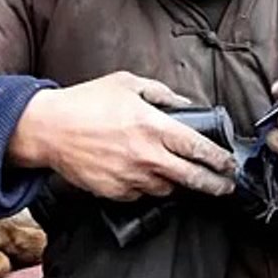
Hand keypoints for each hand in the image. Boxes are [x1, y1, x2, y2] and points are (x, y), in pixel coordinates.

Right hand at [7, 71, 237, 200]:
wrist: (47, 128)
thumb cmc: (84, 102)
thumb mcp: (126, 83)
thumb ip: (161, 93)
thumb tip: (185, 105)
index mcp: (153, 126)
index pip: (200, 149)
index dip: (220, 159)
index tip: (229, 163)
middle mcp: (146, 156)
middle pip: (193, 178)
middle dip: (215, 184)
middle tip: (225, 185)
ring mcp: (130, 177)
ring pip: (167, 188)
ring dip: (175, 182)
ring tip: (174, 173)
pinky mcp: (115, 192)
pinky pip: (141, 194)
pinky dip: (145, 185)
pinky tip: (141, 173)